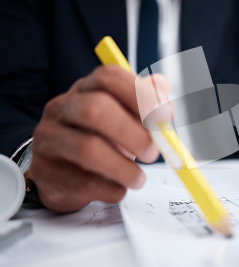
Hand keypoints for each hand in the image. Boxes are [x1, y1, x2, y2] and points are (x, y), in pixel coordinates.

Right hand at [29, 65, 169, 211]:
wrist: (63, 171)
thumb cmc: (101, 139)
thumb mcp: (124, 117)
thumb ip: (147, 107)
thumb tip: (165, 107)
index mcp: (86, 89)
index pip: (109, 78)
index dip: (140, 94)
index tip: (164, 116)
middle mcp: (62, 108)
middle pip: (95, 110)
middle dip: (133, 133)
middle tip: (153, 152)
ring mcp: (49, 138)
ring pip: (87, 149)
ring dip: (124, 168)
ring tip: (139, 179)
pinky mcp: (45, 171)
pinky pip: (83, 182)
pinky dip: (110, 189)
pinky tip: (118, 189)